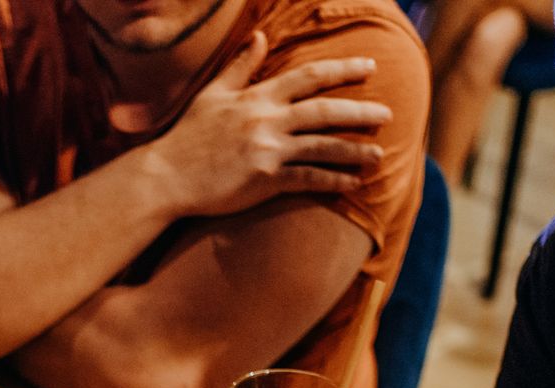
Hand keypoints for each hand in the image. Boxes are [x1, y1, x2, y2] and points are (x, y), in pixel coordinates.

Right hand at [142, 32, 389, 219]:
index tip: (369, 65)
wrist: (166, 176)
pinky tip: (353, 183)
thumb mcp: (214, 93)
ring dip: (354, 150)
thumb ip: (242, 66)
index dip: (341, 69)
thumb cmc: (187, 136)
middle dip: (360, 111)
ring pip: (323, 146)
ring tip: (379, 154)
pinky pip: (307, 179)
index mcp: (258, 97)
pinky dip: (333, 181)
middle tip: (388, 113)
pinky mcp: (264, 180)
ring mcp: (267, 151)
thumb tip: (262, 36)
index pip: (309, 76)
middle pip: (325, 110)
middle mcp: (267, 120)